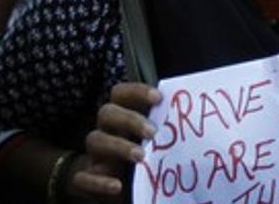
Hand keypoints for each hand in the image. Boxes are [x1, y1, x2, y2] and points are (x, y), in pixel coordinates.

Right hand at [69, 82, 162, 199]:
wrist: (113, 187)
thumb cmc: (139, 156)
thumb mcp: (150, 141)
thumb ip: (164, 128)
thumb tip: (195, 119)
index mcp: (120, 116)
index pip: (120, 93)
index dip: (137, 91)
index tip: (159, 97)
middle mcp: (105, 130)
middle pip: (107, 112)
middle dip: (129, 119)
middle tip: (153, 132)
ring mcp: (93, 155)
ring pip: (95, 140)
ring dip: (118, 147)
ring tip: (141, 157)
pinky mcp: (86, 178)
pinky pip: (83, 178)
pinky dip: (99, 182)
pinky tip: (117, 186)